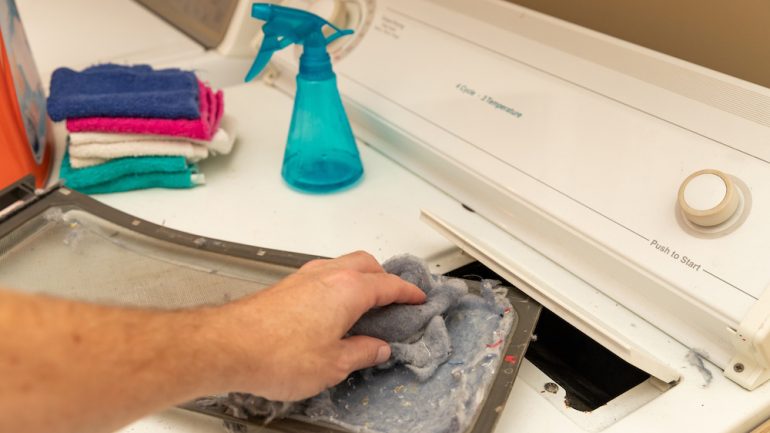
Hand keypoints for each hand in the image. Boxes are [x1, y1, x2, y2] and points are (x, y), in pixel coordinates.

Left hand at [208, 251, 425, 400]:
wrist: (227, 346)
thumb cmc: (274, 352)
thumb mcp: (333, 364)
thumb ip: (361, 353)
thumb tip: (376, 348)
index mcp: (348, 290)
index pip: (388, 285)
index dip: (407, 292)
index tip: (417, 297)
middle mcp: (327, 275)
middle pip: (366, 264)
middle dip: (384, 277)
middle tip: (394, 296)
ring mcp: (304, 277)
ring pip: (342, 265)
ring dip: (359, 277)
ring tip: (364, 301)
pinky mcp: (286, 286)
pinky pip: (322, 275)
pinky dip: (337, 284)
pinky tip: (332, 306)